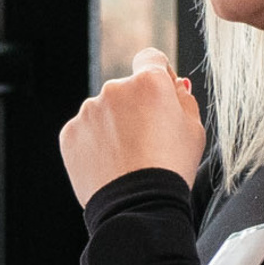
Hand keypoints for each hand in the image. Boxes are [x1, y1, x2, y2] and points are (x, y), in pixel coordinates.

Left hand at [58, 47, 205, 206]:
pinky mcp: (69, 133)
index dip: (157, 76)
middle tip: (146, 140)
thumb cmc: (171, 168)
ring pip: (103, 112)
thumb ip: (183, 99)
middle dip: (135, 107)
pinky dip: (94, 144)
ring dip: (113, 126)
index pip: (150, 59)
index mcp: (148, 82)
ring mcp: (88, 111)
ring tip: (127, 158)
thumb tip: (174, 84)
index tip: (159, 95)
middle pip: (125, 90)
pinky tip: (109, 164)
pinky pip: (85, 132)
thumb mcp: (194, 129)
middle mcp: (113, 89)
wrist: (137, 205)